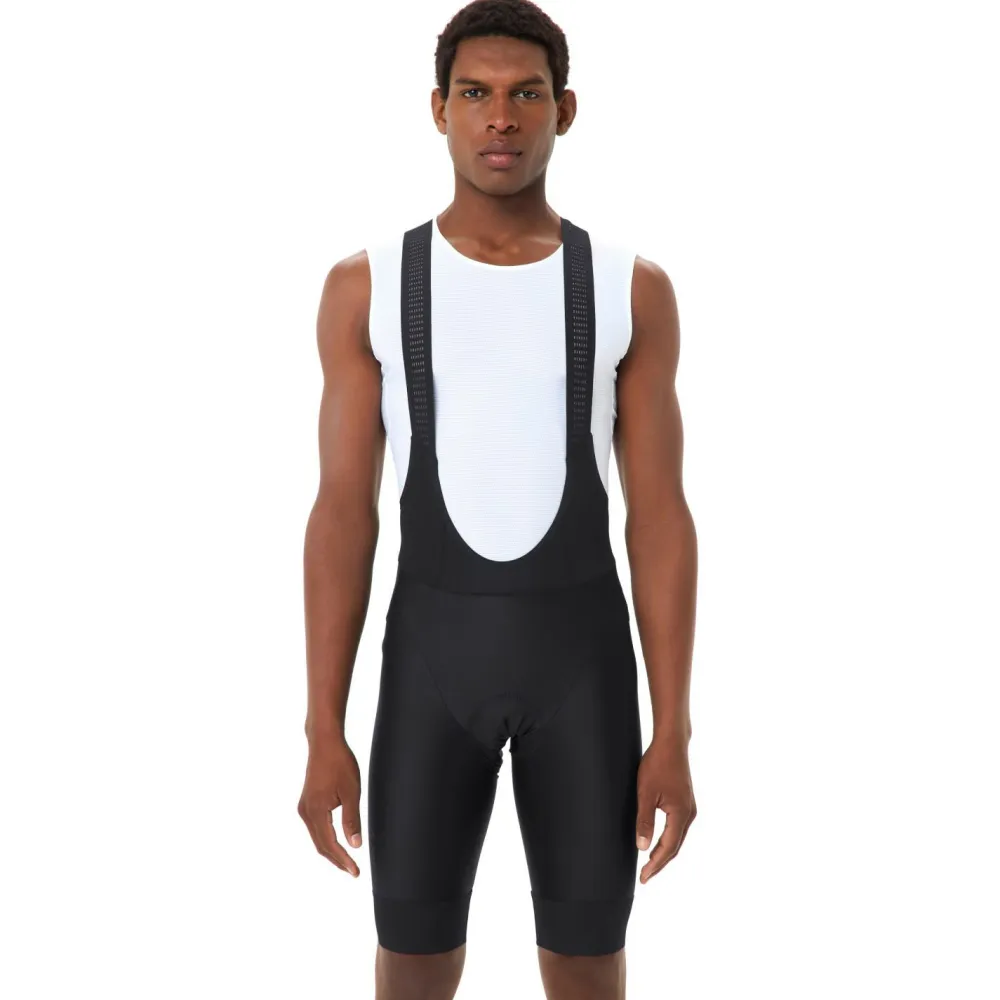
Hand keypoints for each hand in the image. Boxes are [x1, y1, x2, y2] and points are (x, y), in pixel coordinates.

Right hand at [298, 735, 362, 877]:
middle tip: (353, 871)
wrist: (324, 742)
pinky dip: (325, 838)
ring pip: (316, 837)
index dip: (343, 860)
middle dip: (337, 860)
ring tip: (347, 861)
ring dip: (331, 850)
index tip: (355, 872)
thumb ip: (352, 819)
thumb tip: (355, 845)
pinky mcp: (306, 802)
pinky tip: (336, 841)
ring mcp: (304, 807)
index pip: (330, 844)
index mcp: (316, 811)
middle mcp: (306, 812)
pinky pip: (315, 827)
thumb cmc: (340, 763)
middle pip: (320, 845)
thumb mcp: (351, 791)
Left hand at [635, 735, 695, 883]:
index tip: (644, 877)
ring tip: (650, 863)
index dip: (656, 864)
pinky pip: (678, 828)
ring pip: (678, 838)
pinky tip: (659, 841)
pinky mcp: (686, 801)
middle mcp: (689, 814)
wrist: (671, 743)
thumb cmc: (657, 764)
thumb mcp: (645, 793)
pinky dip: (669, 839)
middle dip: (660, 862)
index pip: (668, 848)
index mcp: (681, 814)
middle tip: (645, 876)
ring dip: (665, 852)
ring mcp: (689, 807)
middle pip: (675, 847)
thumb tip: (642, 847)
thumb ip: (644, 820)